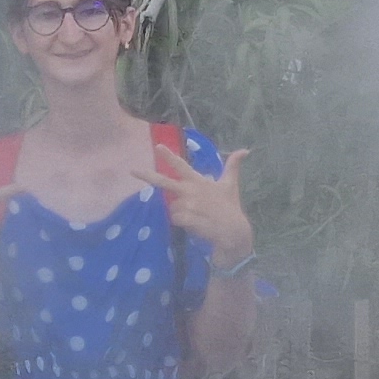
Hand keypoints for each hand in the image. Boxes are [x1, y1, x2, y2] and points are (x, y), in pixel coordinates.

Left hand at [151, 142, 252, 266]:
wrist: (234, 232)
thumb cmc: (230, 207)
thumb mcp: (231, 184)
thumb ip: (233, 166)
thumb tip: (246, 150)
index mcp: (199, 181)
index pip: (182, 166)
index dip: (169, 156)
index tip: (158, 147)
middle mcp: (191, 191)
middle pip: (165, 182)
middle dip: (148, 176)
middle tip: (132, 170)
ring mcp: (189, 205)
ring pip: (171, 207)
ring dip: (179, 212)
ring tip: (196, 216)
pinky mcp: (188, 219)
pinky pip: (175, 219)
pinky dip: (182, 223)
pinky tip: (195, 224)